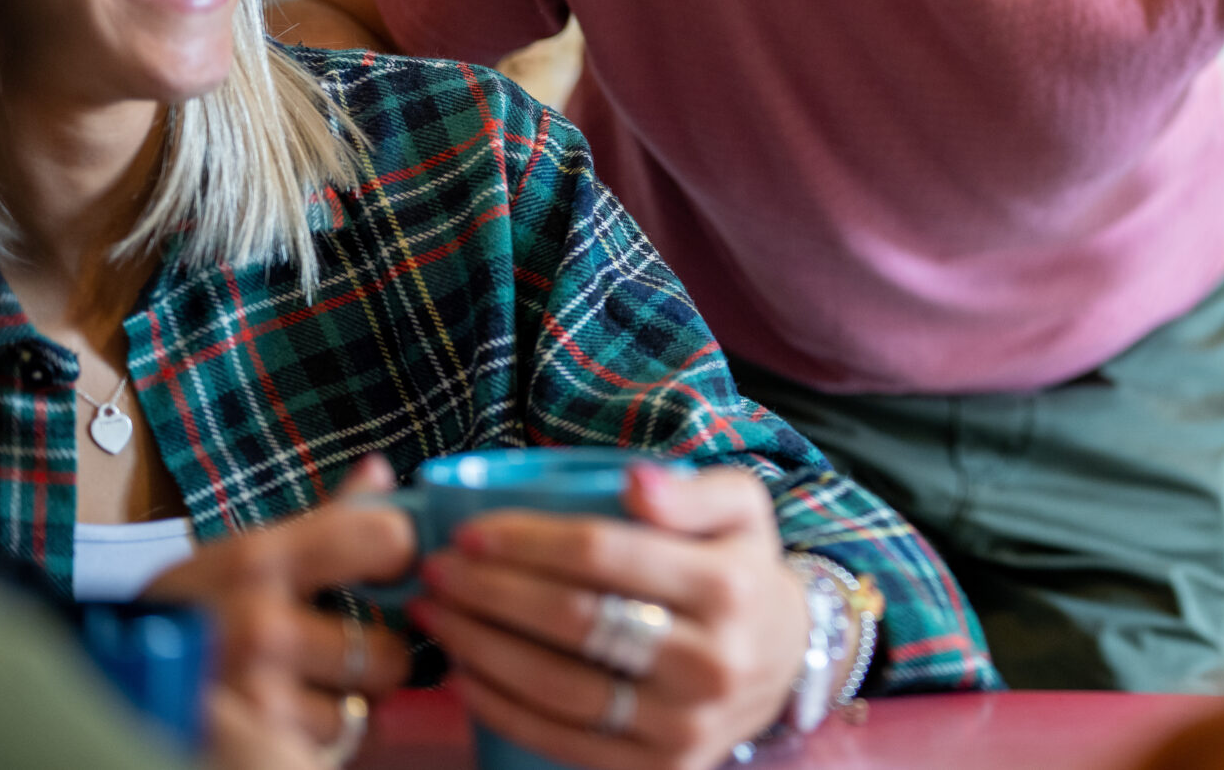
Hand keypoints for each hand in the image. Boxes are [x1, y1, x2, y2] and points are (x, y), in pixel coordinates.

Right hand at [148, 455, 416, 755]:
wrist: (105, 681)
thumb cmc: (186, 613)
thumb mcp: (240, 555)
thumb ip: (321, 521)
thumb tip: (381, 473)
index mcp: (259, 560)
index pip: (386, 538)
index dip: (397, 555)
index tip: (387, 568)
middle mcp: (260, 627)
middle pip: (387, 649)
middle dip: (373, 657)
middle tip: (339, 651)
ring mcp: (256, 694)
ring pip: (362, 707)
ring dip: (344, 704)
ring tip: (301, 688)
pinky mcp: (255, 744)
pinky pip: (331, 744)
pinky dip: (316, 738)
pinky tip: (285, 718)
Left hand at [410, 464, 812, 769]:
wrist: (786, 660)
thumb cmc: (741, 570)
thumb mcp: (741, 508)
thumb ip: (691, 489)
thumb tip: (634, 482)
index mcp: (728, 585)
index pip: (604, 555)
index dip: (527, 542)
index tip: (469, 531)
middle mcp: (712, 660)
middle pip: (574, 621)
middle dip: (489, 592)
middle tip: (437, 571)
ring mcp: (686, 723)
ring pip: (560, 687)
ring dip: (482, 649)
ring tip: (440, 616)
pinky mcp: (662, 768)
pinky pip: (565, 740)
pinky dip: (503, 708)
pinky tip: (466, 674)